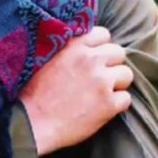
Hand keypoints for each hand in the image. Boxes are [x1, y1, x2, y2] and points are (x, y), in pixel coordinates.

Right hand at [18, 26, 132, 154]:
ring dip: (117, 83)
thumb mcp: (46, 59)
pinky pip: (126, 98)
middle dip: (111, 64)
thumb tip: (84, 46)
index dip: (100, 46)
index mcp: (75, 46)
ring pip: (126, 74)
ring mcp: (102, 82)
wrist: (32, 123)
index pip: (103, 34)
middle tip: (99, 77)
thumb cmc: (34, 93)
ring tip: (102, 92)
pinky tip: (103, 108)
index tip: (93, 58)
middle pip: (118, 53)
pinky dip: (117, 104)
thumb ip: (67, 49)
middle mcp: (91, 60)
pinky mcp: (108, 105)